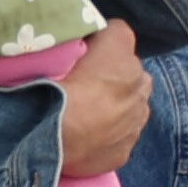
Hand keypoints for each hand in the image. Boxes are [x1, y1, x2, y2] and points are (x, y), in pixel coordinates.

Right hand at [61, 21, 151, 178]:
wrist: (48, 141)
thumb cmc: (48, 90)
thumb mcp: (53, 48)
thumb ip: (71, 39)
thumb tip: (71, 38)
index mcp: (122, 57)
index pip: (117, 34)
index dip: (97, 42)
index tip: (78, 50)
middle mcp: (139, 86)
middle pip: (130, 70)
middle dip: (111, 75)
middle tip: (79, 84)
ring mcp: (135, 122)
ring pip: (131, 104)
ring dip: (113, 105)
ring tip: (81, 113)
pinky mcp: (123, 152)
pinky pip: (119, 137)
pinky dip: (105, 137)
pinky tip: (82, 139)